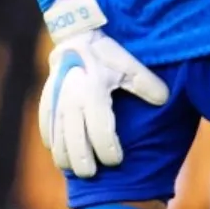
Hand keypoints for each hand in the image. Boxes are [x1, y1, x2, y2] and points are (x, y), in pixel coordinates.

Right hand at [38, 0, 168, 177]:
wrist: (75, 36)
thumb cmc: (106, 53)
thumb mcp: (129, 64)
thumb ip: (146, 83)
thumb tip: (164, 100)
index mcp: (93, 93)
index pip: (100, 132)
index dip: (108, 151)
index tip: (117, 160)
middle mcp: (71, 101)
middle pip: (75, 144)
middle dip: (84, 163)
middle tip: (93, 173)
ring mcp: (56, 103)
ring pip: (57, 141)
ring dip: (67, 159)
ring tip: (79, 169)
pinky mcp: (46, 101)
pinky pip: (46, 129)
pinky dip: (54, 144)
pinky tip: (62, 152)